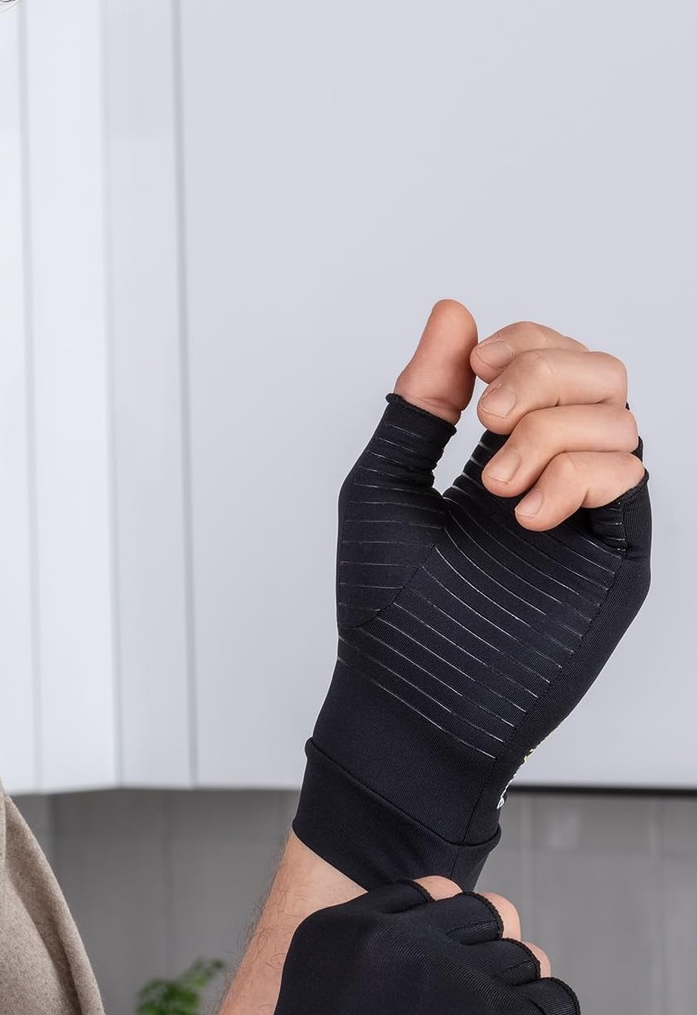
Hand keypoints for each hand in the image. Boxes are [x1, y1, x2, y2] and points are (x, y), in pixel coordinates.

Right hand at [148, 877, 578, 1014]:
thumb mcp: (313, 1013)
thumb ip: (371, 965)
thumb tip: (480, 925)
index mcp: (334, 929)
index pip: (431, 893)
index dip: (447, 944)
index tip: (433, 998)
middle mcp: (390, 936)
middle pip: (486, 916)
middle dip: (487, 966)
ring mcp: (447, 975)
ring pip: (526, 959)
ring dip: (517, 1007)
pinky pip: (558, 1006)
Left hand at [291, 299, 650, 889]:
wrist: (404, 703)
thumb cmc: (383, 610)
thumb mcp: (383, 487)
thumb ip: (420, 401)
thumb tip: (453, 311)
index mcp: (497, 459)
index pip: (549, 363)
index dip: (525, 344)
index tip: (478, 367)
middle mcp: (552, 481)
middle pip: (599, 375)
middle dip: (545, 374)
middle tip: (490, 420)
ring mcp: (586, 520)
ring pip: (619, 419)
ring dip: (554, 432)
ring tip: (497, 493)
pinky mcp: (611, 562)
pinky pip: (631, 479)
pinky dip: (580, 475)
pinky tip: (526, 517)